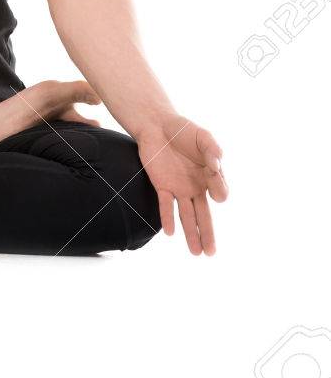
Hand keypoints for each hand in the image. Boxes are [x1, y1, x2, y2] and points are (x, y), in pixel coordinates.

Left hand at [136, 113, 228, 255]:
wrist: (156, 125)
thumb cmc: (183, 130)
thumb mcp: (202, 136)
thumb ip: (212, 149)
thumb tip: (217, 164)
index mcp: (209, 176)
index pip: (219, 191)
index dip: (219, 187)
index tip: (214, 175)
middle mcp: (195, 187)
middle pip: (203, 215)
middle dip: (207, 234)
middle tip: (211, 253)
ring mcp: (179, 188)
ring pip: (186, 216)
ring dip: (190, 233)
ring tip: (196, 253)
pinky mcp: (162, 185)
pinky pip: (165, 205)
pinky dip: (167, 218)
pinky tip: (170, 232)